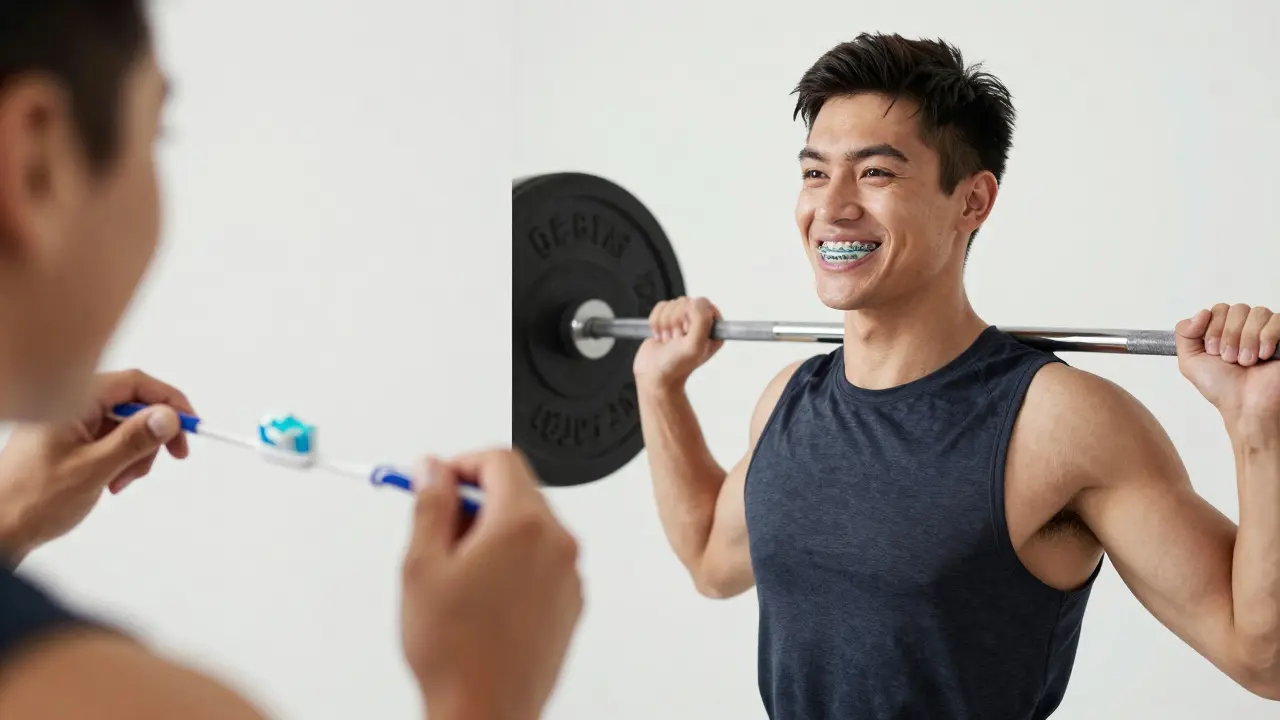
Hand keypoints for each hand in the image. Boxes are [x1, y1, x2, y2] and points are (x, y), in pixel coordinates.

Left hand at [0, 370, 192, 562]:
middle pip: (134, 405)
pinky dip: (123, 460)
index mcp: (72, 402)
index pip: (134, 384)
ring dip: (137, 454)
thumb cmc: (31, 499)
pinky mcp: (75, 441)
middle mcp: (73, 406)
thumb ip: (133, 440)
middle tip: (166, 459)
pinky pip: (113, 440)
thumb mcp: (92, 469)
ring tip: (122, 481)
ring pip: (127, 426)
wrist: (1, 528)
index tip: (189, 425)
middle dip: (152, 435)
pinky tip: (111, 482)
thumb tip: (168, 416)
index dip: (168, 401)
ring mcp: (73, 424)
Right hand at [401, 448, 581, 719]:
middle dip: (476, 501)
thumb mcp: (422, 565)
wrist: (486, 711)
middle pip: (518, 491)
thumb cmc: (455, 651)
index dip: (462, 464)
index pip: (500, 460)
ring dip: (495, 533)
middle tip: (440, 534)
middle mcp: (558, 543)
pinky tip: (484, 598)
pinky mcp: (572, 600)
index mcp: (523, 525)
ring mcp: (570, 574)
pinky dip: (515, 562)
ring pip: (530, 526)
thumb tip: (432, 469)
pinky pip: (543, 560)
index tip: (438, 482)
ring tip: (459, 576)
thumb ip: (431, 504)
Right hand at [632, 296, 724, 387]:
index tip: (686, 332)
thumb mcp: (694, 346)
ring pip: (672, 304)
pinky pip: (660, 307)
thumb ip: (701, 321)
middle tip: (676, 340)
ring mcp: (683, 321)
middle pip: (686, 302)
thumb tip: (696, 301)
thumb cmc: (675, 367)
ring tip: (668, 340)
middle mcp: (700, 324)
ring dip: (665, 324)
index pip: (704, 305)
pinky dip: (656, 322)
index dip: (691, 316)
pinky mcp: (667, 319)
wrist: (654, 376)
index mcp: (714, 330)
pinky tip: (660, 337)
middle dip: (675, 322)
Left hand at [1176, 304, 1279, 424]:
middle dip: (1229, 336)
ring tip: (1246, 362)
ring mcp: (1266, 331)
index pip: (1219, 309)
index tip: (1213, 352)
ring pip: (1257, 313)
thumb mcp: (1190, 361)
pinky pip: (1277, 320)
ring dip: (1247, 340)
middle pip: (1237, 309)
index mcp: (1224, 329)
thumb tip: (1201, 313)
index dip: (1214, 329)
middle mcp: (1246, 327)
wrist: (1246, 406)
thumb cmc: (1221, 387)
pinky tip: (1263, 355)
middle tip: (1230, 359)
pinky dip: (1267, 337)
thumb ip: (1184, 333)